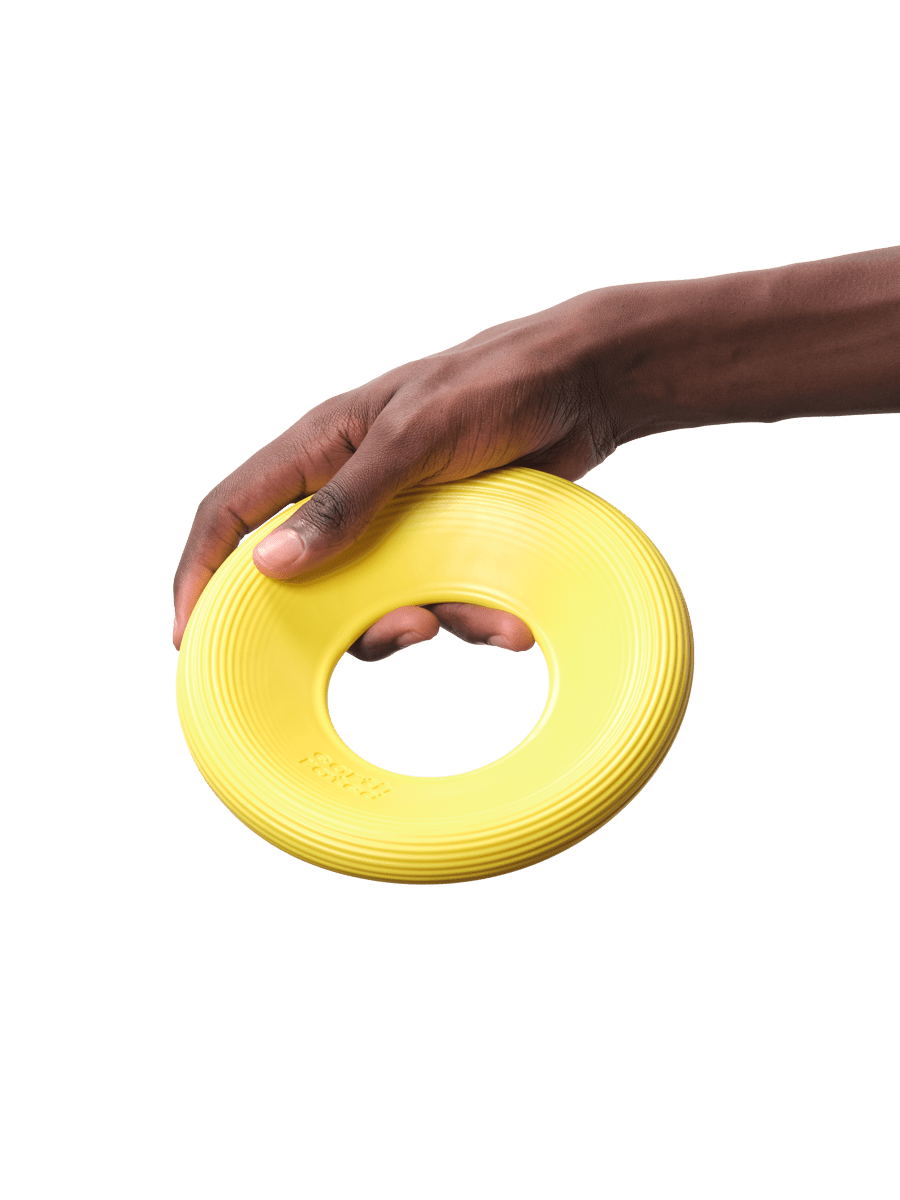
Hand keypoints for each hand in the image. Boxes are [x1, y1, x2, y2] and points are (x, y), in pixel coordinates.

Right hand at [172, 291, 617, 658]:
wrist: (585, 388)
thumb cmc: (492, 388)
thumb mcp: (414, 440)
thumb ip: (344, 502)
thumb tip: (269, 564)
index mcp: (320, 449)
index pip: (233, 512)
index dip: (203, 571)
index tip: (191, 635)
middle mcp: (348, 489)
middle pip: (303, 575)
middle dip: (335, 619)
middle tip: (389, 636)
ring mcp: (397, 521)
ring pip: (373, 598)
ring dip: (414, 622)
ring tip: (458, 623)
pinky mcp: (445, 543)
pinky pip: (434, 598)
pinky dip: (466, 616)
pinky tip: (505, 619)